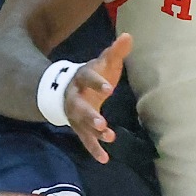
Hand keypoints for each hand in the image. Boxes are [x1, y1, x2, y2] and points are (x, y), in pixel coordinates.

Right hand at [65, 34, 132, 163]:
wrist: (66, 88)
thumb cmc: (92, 74)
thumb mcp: (103, 62)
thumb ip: (115, 52)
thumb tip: (128, 36)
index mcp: (81, 78)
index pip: (88, 79)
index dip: (97, 83)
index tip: (110, 89)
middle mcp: (75, 97)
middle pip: (80, 107)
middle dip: (90, 115)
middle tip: (101, 122)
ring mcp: (75, 114)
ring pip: (82, 125)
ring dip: (94, 133)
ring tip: (109, 138)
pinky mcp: (78, 127)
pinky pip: (85, 140)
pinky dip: (94, 149)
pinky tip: (104, 159)